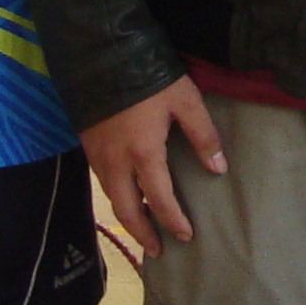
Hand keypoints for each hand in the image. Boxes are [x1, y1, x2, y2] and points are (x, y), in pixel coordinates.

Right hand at [80, 77, 225, 249]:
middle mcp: (116, 162)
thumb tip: (218, 168)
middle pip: (128, 211)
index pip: (160, 200)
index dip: (174, 221)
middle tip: (158, 250)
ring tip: (143, 228)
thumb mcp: (185, 101)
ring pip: (112, 197)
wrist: (101, 54)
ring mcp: (98, 155)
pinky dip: (116, 196)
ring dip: (129, 217)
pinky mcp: (87, 144)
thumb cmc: (148, 76)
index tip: (186, 236)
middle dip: (143, 234)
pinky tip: (126, 195)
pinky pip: (102, 181)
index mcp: (143, 154)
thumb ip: (203, 136)